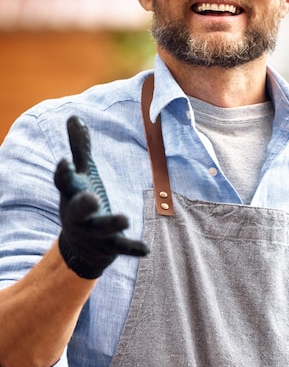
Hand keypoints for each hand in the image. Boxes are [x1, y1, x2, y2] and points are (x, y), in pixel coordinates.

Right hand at [54, 116, 148, 278]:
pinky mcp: (109, 246)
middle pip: (77, 209)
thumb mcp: (82, 175)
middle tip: (92, 197)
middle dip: (83, 204)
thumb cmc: (82, 200)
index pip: (64, 183)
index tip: (66, 161)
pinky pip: (120, 248)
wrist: (80, 246)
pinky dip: (131, 248)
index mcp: (72, 194)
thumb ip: (79, 148)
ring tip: (125, 219)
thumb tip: (73, 116)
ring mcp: (93, 232)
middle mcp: (79, 215)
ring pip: (101, 229)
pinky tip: (146, 249)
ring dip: (112, 223)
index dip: (64, 173)